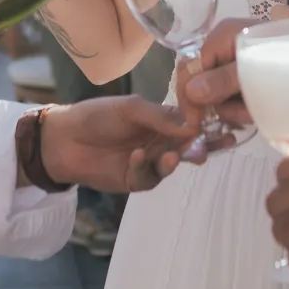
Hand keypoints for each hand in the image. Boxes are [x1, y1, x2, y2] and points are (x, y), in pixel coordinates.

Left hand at [37, 96, 209, 192]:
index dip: (207, 125)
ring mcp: (149, 162)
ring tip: (172, 157)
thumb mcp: (131, 108)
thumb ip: (161, 117)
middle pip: (187, 147)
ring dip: (174, 161)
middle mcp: (160, 141)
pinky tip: (136, 157)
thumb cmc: (98, 115)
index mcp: (162, 119)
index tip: (225, 127)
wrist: (64, 139)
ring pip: (171, 165)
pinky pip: (148, 177)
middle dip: (199, 148)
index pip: (191, 123)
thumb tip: (192, 125)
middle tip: (206, 150)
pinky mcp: (135, 180)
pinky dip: (145, 168)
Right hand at [179, 17, 259, 127]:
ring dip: (237, 109)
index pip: (189, 69)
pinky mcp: (248, 76)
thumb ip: (222, 81)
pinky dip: (244, 106)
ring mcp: (236, 63)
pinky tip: (258, 108)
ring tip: (258, 108)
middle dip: (222, 105)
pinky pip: (234, 97)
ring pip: (219, 96)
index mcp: (220, 36)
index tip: (197, 124)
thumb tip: (191, 91)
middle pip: (202, 85)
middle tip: (244, 113)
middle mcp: (224, 47)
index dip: (189, 98)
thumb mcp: (253, 72)